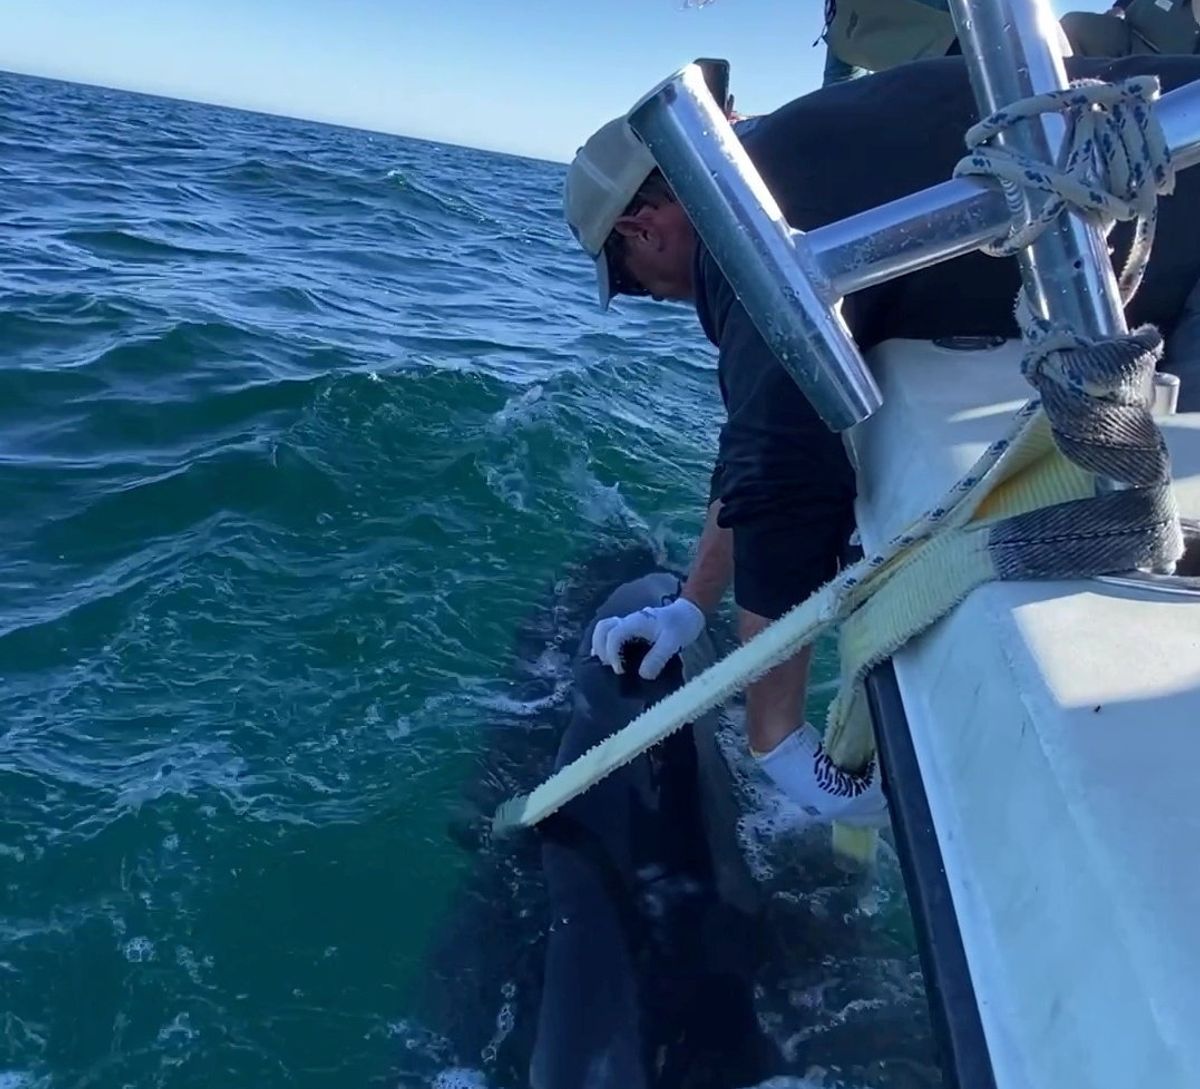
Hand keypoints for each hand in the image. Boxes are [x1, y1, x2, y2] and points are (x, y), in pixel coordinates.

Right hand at [590, 598, 705, 679]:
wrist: (689, 613)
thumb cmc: (682, 625)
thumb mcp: (674, 642)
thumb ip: (658, 657)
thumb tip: (642, 675)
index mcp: (636, 622)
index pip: (613, 636)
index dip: (612, 655)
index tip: (620, 671)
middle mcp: (629, 621)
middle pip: (602, 628)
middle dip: (601, 648)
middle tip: (611, 667)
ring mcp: (629, 623)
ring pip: (604, 628)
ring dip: (600, 645)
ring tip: (606, 663)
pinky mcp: (633, 628)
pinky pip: (612, 632)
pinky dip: (607, 644)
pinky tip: (611, 658)